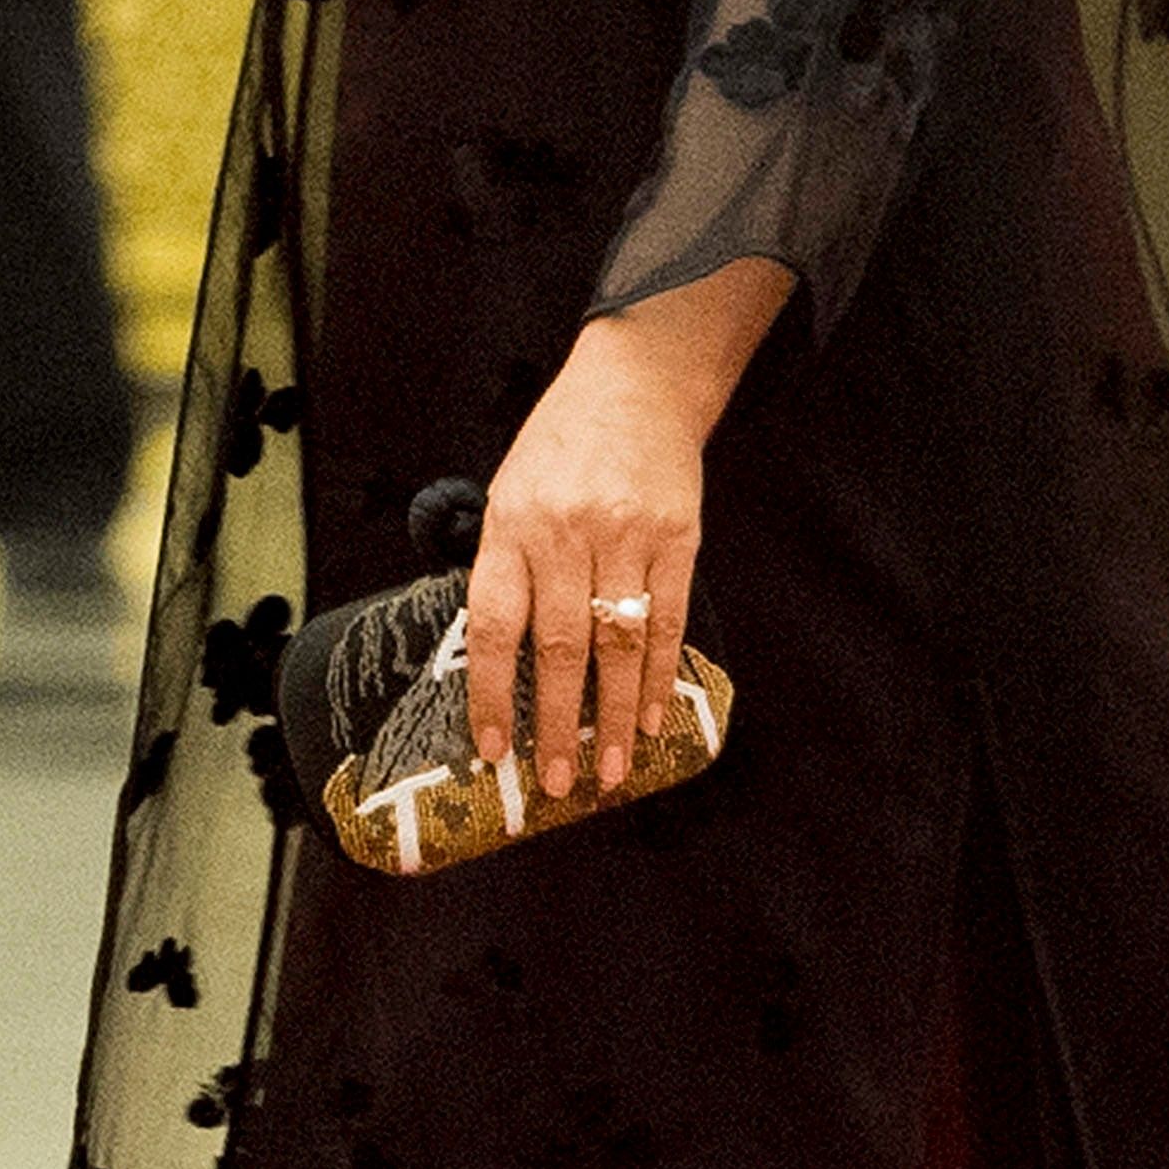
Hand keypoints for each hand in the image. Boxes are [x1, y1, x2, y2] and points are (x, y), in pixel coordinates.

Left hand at [466, 262, 796, 800]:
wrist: (635, 385)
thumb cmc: (560, 449)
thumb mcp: (509, 493)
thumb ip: (504, 566)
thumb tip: (495, 662)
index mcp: (510, 527)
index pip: (493, 625)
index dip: (491, 694)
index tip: (493, 750)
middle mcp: (564, 533)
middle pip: (559, 647)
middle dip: (556, 724)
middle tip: (556, 783)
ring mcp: (625, 534)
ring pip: (617, 642)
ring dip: (612, 715)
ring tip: (610, 772)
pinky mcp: (677, 536)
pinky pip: (667, 619)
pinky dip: (658, 675)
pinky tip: (651, 719)